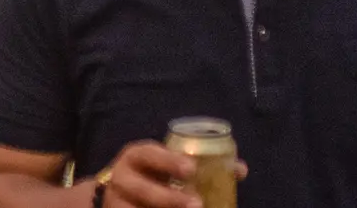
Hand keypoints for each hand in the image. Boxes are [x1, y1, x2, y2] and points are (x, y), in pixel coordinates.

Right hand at [98, 140, 220, 207]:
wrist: (117, 196)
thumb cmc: (151, 175)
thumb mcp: (165, 165)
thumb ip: (196, 164)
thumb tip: (239, 169)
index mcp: (135, 157)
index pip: (149, 154)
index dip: (169, 161)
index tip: (191, 168)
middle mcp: (121, 179)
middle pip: (143, 190)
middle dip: (170, 199)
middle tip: (198, 204)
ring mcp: (117, 203)